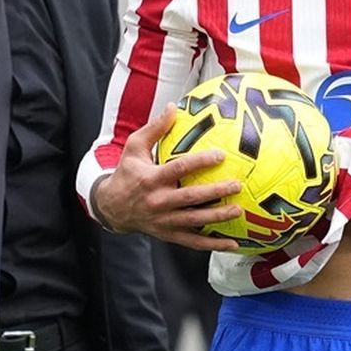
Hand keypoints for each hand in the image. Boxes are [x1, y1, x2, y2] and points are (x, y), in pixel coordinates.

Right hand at [92, 107, 242, 250]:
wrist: (111, 207)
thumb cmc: (127, 173)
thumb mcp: (134, 147)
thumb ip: (155, 129)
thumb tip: (173, 107)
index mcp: (151, 179)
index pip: (179, 169)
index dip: (200, 162)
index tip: (221, 155)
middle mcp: (158, 201)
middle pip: (191, 198)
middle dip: (215, 192)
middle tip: (236, 185)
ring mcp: (164, 221)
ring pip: (195, 221)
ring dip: (218, 217)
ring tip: (238, 211)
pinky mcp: (168, 235)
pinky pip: (193, 242)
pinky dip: (212, 244)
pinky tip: (232, 244)